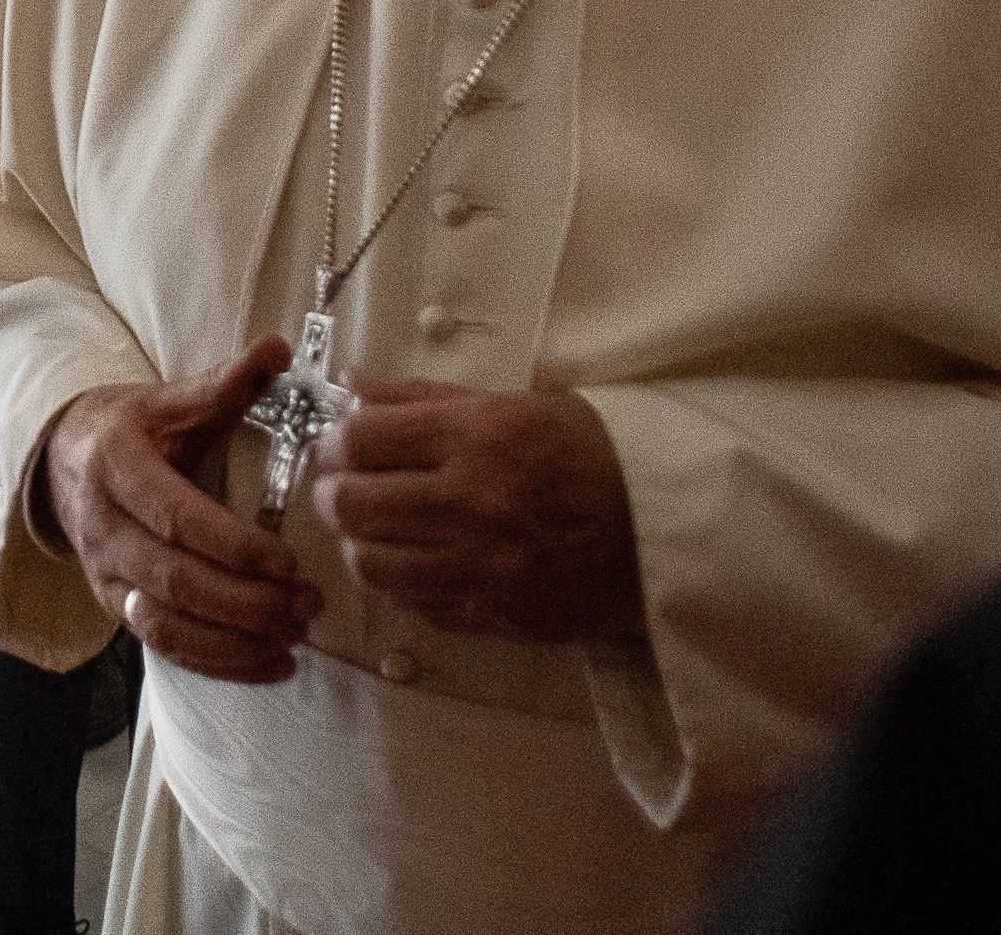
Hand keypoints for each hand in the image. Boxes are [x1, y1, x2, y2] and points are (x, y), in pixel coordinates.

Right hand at [35, 339, 323, 682]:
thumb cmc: (129, 430)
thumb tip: (277, 349)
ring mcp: (105, 570)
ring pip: (167, 622)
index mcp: (118, 466)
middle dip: (247, 601)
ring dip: (236, 639)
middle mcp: (104, 524)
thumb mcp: (168, 401)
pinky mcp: (114, 603)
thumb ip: (224, 384)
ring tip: (295, 634)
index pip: (176, 517)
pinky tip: (270, 662)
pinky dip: (218, 663)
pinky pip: (164, 645)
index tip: (288, 562)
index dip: (233, 547)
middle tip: (307, 604)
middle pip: (175, 579)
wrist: (62, 459)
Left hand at [308, 377, 643, 641]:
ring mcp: (482, 567)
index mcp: (479, 438)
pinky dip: (396, 582)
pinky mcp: (494, 616)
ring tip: (371, 526)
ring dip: (358, 541)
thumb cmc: (591, 453)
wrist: (667, 529)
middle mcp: (473, 503)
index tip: (339, 443)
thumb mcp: (514, 404)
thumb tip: (352, 384)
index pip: (363, 439)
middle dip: (333, 492)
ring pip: (371, 562)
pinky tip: (409, 560)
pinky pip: (412, 603)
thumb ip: (424, 397)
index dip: (336, 440)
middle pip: (354, 503)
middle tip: (341, 486)